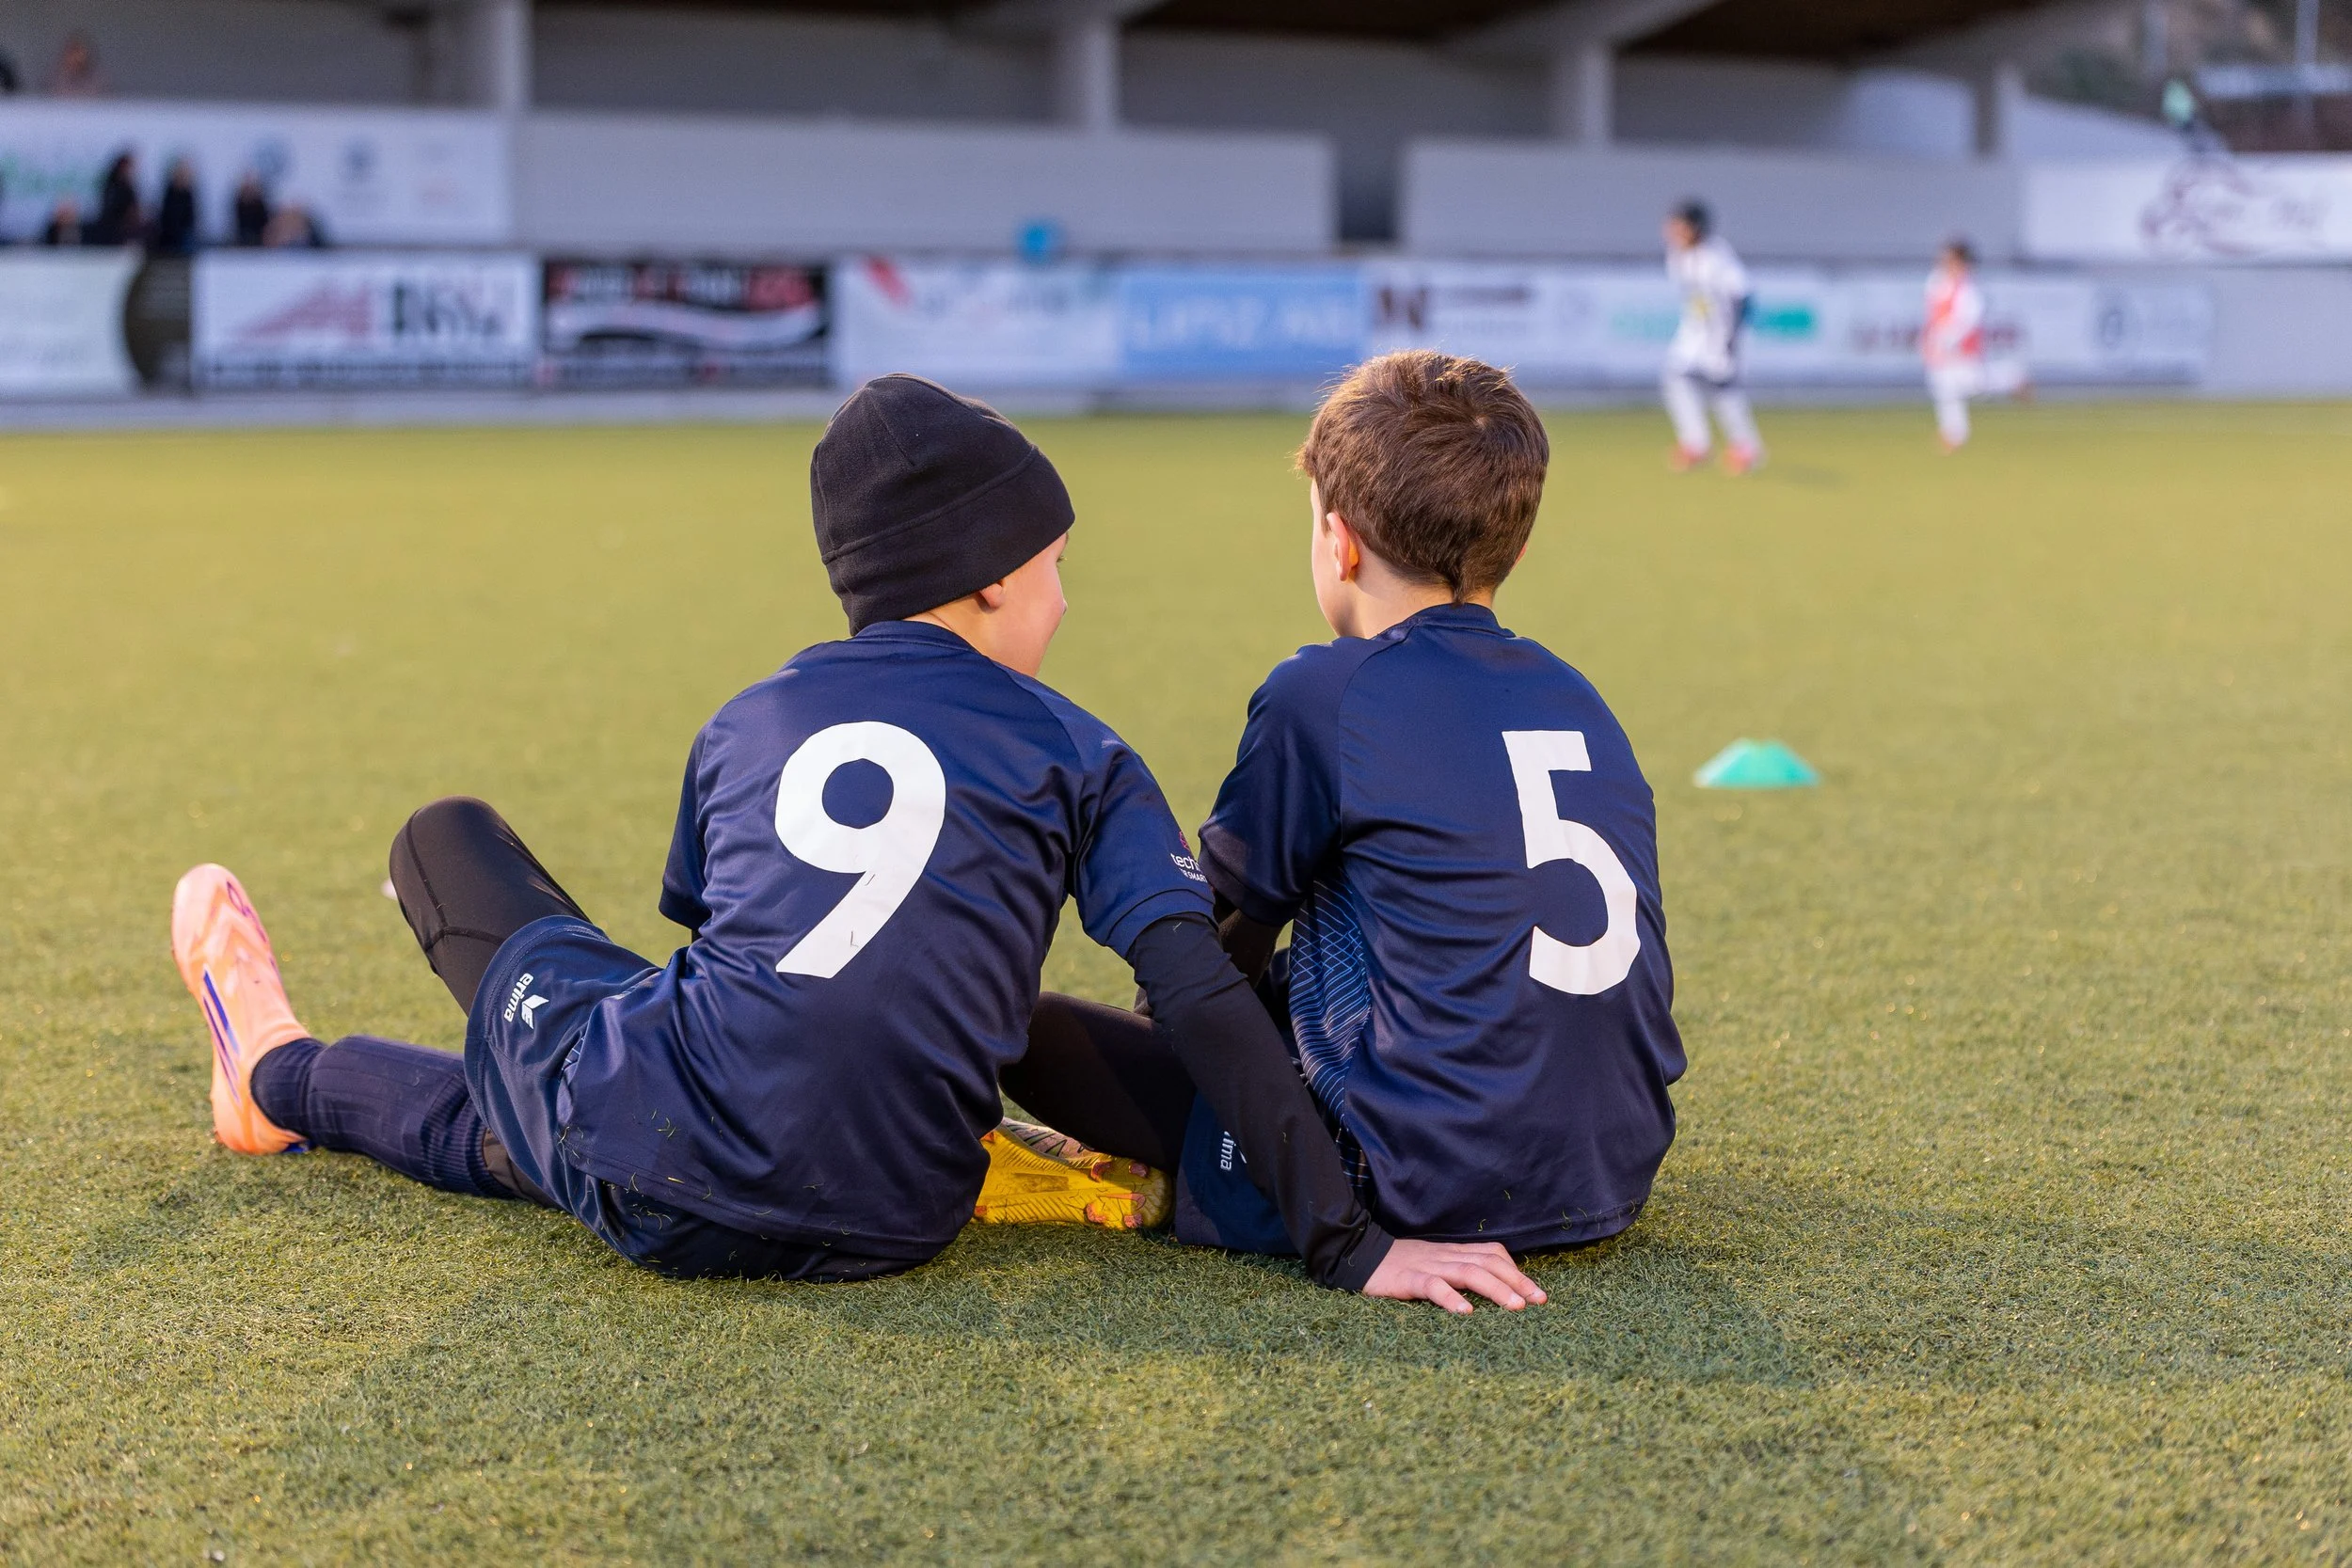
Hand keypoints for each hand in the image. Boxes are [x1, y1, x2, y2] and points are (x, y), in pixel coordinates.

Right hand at [1362, 1238, 1546, 1314]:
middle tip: (1538, 1301)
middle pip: (1489, 1262)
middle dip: (1517, 1281)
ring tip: (1515, 1307)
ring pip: (1469, 1272)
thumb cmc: (1399, 1267)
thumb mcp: (1434, 1266)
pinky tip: (1465, 1312)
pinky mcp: (1408, 1279)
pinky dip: (1451, 1298)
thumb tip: (1490, 1292)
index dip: (1517, 1272)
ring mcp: (1428, 1266)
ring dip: (1496, 1289)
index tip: (1538, 1294)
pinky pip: (1433, 1286)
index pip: (1493, 1254)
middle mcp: (1446, 1256)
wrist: (1359, 1254)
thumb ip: (1457, 1274)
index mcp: (1453, 1253)